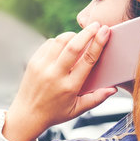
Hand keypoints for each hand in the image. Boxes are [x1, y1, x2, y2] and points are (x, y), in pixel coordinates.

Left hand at [3, 22, 116, 140]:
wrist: (26, 115)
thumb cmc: (54, 113)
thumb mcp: (77, 110)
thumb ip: (96, 99)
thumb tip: (113, 89)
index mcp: (69, 86)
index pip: (87, 60)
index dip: (98, 43)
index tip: (105, 31)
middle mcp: (55, 74)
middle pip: (73, 46)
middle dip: (87, 32)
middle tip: (97, 25)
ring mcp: (42, 67)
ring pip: (59, 41)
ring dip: (72, 35)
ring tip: (81, 36)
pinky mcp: (33, 62)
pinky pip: (48, 44)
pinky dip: (59, 41)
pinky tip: (65, 45)